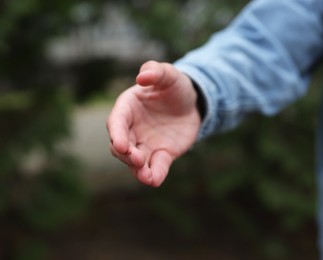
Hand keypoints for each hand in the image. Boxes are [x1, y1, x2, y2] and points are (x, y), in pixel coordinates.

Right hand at [107, 61, 200, 186]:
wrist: (192, 102)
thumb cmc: (174, 86)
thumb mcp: (168, 74)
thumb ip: (155, 71)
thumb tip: (142, 77)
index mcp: (127, 108)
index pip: (116, 123)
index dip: (117, 134)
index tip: (121, 144)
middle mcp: (132, 129)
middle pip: (122, 146)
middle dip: (127, 155)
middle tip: (137, 159)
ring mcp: (146, 144)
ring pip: (135, 161)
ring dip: (137, 170)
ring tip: (145, 176)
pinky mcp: (161, 155)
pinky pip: (156, 167)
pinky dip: (155, 175)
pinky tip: (155, 180)